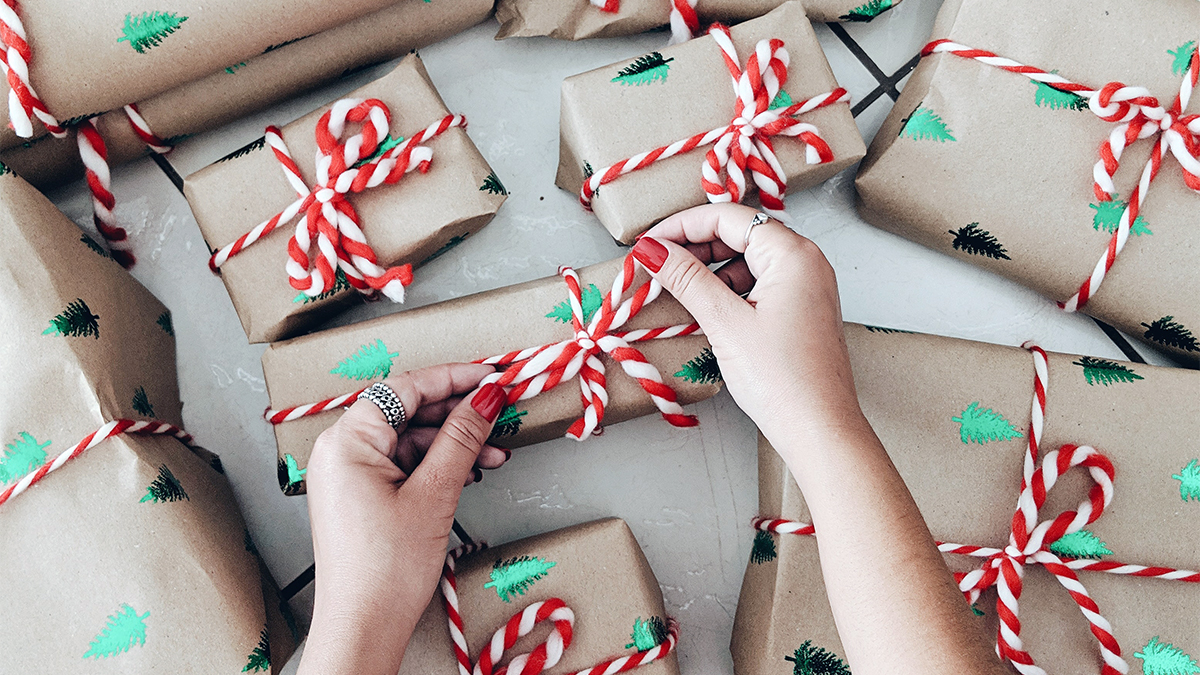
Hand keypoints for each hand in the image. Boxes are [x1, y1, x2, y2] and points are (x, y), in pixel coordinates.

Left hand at [297, 364, 509, 674]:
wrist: (364, 628)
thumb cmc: (385, 570)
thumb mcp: (434, 493)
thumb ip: (462, 438)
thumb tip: (486, 397)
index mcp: (347, 441)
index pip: (405, 389)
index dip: (452, 378)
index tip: (490, 376)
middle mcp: (341, 451)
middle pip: (407, 412)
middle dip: (458, 414)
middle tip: (500, 411)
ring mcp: (349, 475)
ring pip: (410, 440)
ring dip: (453, 443)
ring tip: (495, 453)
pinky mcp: (361, 496)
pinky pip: (403, 464)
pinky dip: (437, 465)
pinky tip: (471, 472)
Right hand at [636, 205, 1006, 674]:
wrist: (829, 444)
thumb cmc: (787, 390)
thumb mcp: (726, 327)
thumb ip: (688, 281)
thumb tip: (654, 249)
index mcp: (797, 255)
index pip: (733, 214)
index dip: (686, 220)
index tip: (647, 237)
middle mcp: (810, 268)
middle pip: (742, 234)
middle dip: (695, 245)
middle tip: (653, 265)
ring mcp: (808, 298)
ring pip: (750, 265)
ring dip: (710, 272)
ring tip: (669, 294)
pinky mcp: (803, 327)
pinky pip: (757, 293)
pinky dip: (726, 296)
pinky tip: (700, 319)